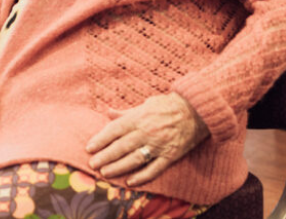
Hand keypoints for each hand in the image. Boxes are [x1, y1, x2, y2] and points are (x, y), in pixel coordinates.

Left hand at [86, 94, 208, 185]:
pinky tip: (130, 182)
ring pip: (134, 159)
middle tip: (93, 164)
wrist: (196, 111)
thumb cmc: (167, 106)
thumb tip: (107, 112)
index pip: (115, 130)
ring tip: (105, 173)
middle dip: (105, 156)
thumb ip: (126, 112)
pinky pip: (154, 169)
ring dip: (118, 167)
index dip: (100, 139)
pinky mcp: (170, 155)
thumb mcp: (145, 105)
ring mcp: (159, 145)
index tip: (89, 147)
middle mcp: (147, 132)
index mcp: (139, 118)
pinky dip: (142, 176)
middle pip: (121, 147)